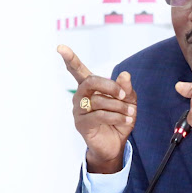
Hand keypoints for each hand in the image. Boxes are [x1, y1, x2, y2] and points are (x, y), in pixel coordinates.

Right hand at [58, 45, 136, 173]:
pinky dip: (116, 116)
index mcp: (90, 87)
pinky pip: (99, 115)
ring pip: (98, 100)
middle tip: (123, 94)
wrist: (115, 145)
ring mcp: (79, 110)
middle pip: (90, 81)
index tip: (60, 47)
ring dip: (119, 106)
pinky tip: (126, 120)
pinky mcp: (81, 124)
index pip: (77, 70)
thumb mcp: (128, 102)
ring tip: (131, 113)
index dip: (70, 59)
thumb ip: (126, 88)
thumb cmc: (119, 120)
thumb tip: (124, 74)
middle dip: (109, 86)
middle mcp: (80, 96)